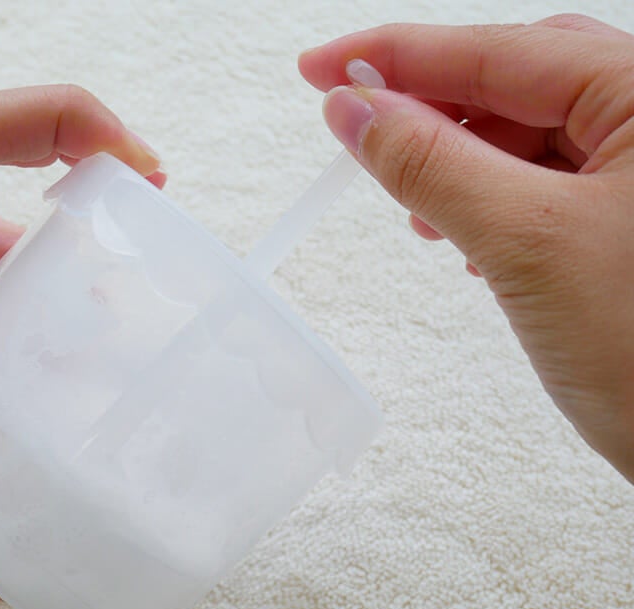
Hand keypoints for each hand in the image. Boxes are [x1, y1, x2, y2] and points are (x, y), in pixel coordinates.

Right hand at [299, 15, 633, 481]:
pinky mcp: (629, 221)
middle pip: (516, 80)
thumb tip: (355, 110)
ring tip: (415, 208)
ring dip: (458, 160)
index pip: (500, 51)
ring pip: (528, 133)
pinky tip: (464, 233)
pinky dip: (491, 197)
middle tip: (356, 124)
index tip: (321, 67)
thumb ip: (430, 163)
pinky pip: (545, 181)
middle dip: (431, 105)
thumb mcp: (524, 242)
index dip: (398, 56)